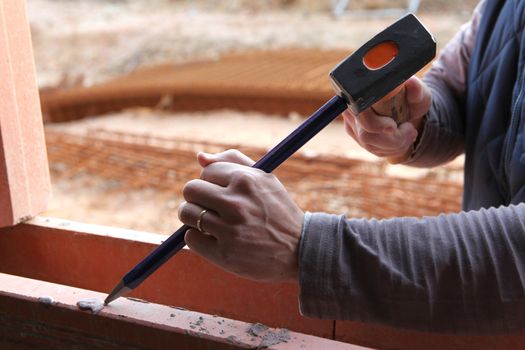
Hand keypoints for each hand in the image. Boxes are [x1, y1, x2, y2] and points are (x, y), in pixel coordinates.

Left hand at [178, 150, 303, 281]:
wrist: (300, 250)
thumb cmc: (278, 211)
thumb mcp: (265, 179)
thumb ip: (232, 162)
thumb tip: (199, 157)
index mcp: (246, 180)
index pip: (206, 171)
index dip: (211, 181)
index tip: (221, 191)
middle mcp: (236, 203)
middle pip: (190, 190)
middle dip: (197, 197)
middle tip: (210, 206)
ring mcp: (229, 230)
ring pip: (186, 213)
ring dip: (194, 218)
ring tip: (210, 223)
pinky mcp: (224, 254)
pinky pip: (191, 238)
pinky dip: (198, 238)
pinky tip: (214, 239)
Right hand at [343, 76, 430, 160]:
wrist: (409, 109)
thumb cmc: (412, 97)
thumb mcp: (418, 92)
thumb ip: (415, 88)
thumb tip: (411, 83)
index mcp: (361, 94)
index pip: (360, 114)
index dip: (374, 124)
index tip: (393, 127)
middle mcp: (352, 110)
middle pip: (365, 135)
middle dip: (392, 139)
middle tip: (410, 131)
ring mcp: (353, 127)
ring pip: (371, 146)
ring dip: (396, 144)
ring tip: (410, 133)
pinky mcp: (359, 139)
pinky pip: (374, 150)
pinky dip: (392, 148)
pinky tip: (402, 139)